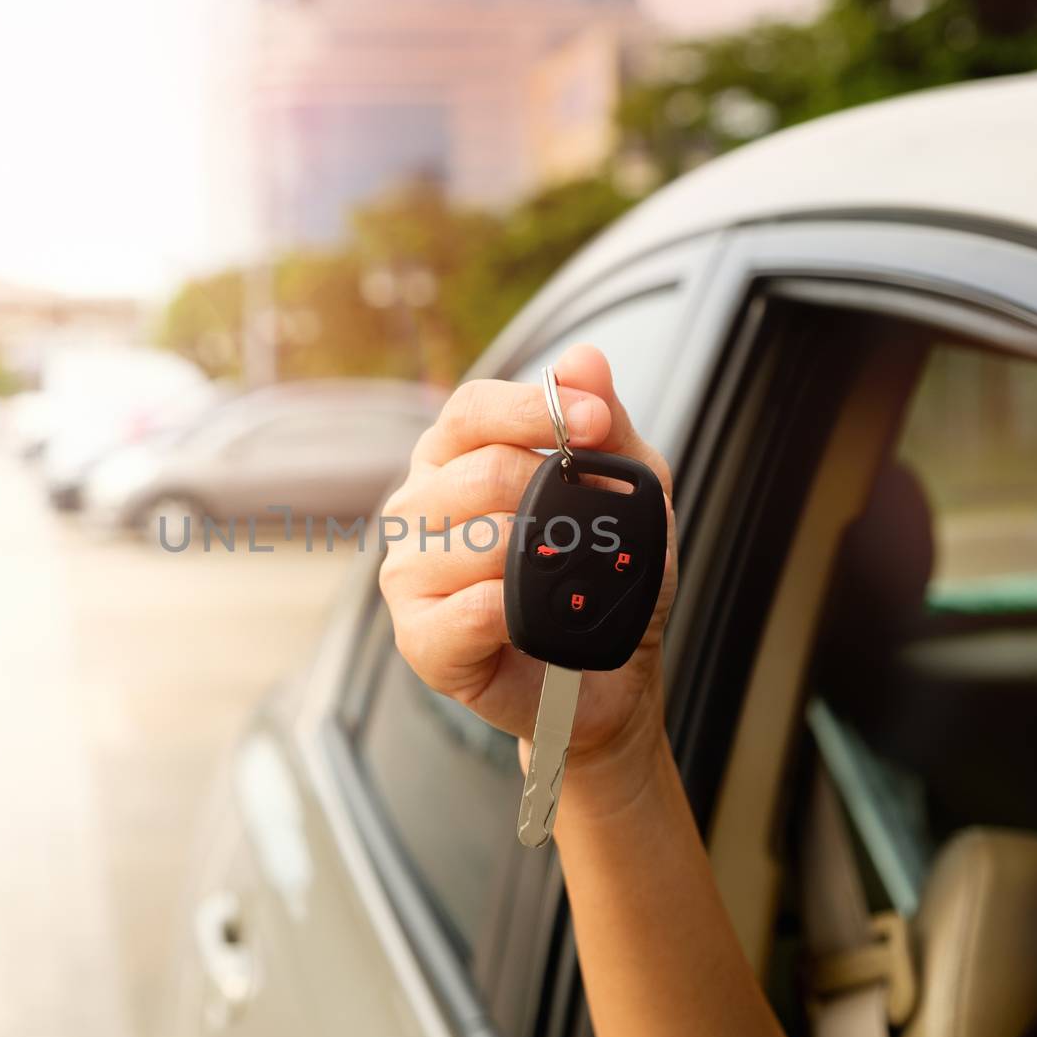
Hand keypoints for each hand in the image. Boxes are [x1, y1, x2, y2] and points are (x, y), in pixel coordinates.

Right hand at [379, 344, 677, 792]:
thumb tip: (584, 359)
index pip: (471, 408)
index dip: (533, 408)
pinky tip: (531, 620)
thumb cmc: (603, 577)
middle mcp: (419, 509)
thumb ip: (605, 424)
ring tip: (561, 585)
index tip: (593, 425)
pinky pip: (467, 610)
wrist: (607, 677)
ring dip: (540, 563)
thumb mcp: (626, 489)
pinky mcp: (419, 639)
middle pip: (477, 473)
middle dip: (550, 497)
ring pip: (477, 544)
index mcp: (454, 460)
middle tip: (590, 531)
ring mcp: (410, 574)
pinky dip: (513, 613)